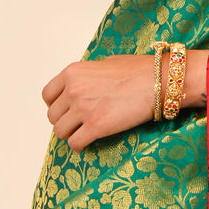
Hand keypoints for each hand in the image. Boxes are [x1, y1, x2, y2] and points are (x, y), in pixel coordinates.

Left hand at [43, 49, 208, 150]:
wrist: (160, 80)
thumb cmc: (140, 70)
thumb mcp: (107, 62)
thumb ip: (89, 74)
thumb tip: (87, 83)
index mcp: (73, 72)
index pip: (48, 95)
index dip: (57, 105)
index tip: (67, 110)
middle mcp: (73, 89)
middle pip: (53, 116)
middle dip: (66, 121)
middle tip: (80, 123)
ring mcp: (83, 109)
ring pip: (61, 132)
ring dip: (72, 134)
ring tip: (86, 132)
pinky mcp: (95, 127)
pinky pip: (75, 144)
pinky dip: (81, 145)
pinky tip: (91, 141)